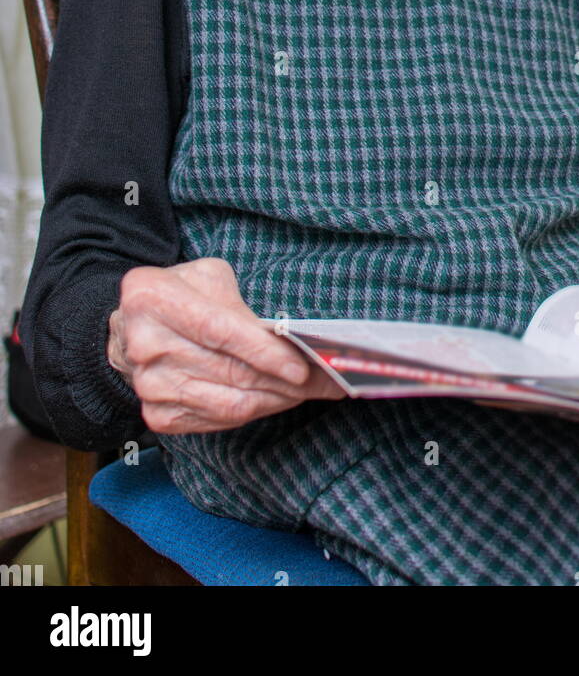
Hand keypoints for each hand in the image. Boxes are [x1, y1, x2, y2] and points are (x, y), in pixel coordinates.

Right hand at [106, 257, 346, 434]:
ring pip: (229, 403)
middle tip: (328, 380)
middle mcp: (144, 346)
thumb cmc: (181, 295)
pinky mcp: (157, 415)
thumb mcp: (207, 278)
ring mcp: (148, 386)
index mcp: (151, 297)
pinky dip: (255, 410)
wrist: (131, 328)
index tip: (302, 366)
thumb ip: (240, 305)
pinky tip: (278, 398)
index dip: (263, 352)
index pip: (219, 331)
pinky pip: (219, 420)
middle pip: (230, 372)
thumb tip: (289, 339)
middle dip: (285, 380)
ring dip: (277, 399)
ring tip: (311, 391)